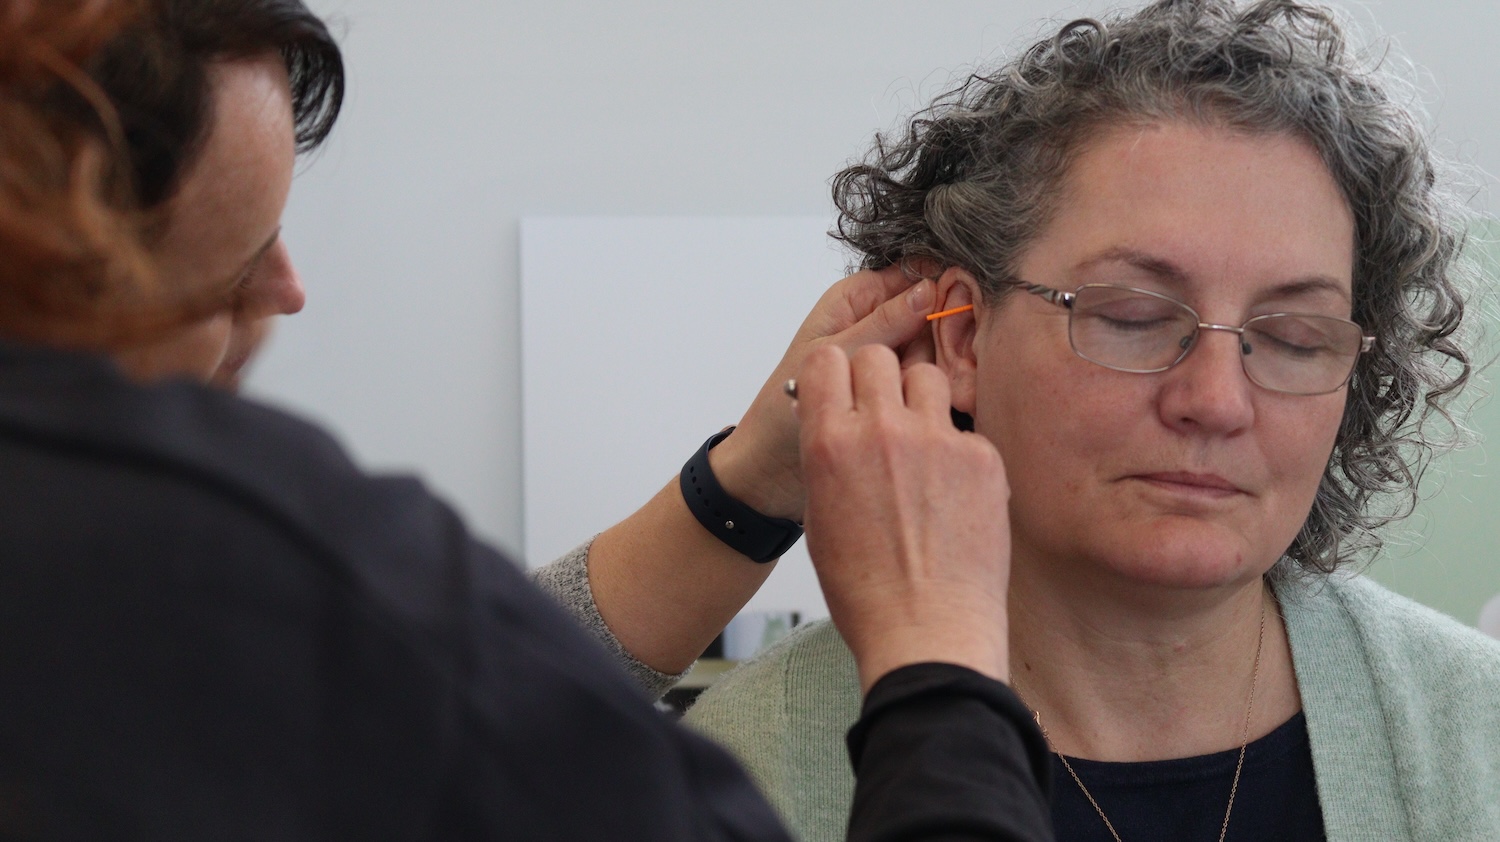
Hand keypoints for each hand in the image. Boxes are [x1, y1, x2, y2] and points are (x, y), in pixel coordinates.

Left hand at [710, 266, 936, 520]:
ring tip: (908, 395)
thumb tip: (927, 291)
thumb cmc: (783, 409)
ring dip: (932, 369)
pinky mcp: (895, 388)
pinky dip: (930, 391)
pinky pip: (927, 379)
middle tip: (921, 365)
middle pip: (932, 312)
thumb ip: (883, 324)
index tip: (956, 310)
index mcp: (856, 299)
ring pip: (935, 348)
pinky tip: (921, 408)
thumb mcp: (836, 356)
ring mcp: (889, 355)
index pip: (914, 273)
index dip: (940, 286)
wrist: (772, 466)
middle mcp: (876, 321)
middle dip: (938, 336)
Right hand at [795, 344, 1010, 691]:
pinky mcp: (982, 458)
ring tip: (921, 445)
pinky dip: (956, 450)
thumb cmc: (867, 590)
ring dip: (918, 401)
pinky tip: (952, 492)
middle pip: (878, 357)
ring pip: (926, 378)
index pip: (825, 359)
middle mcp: (882, 430)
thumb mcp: (819, 517)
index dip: (832, 375)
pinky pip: (963, 429)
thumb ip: (827, 458)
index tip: (841, 391)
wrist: (928, 633)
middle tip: (882, 414)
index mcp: (829, 443)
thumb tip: (837, 426)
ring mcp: (937, 440)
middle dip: (876, 379)